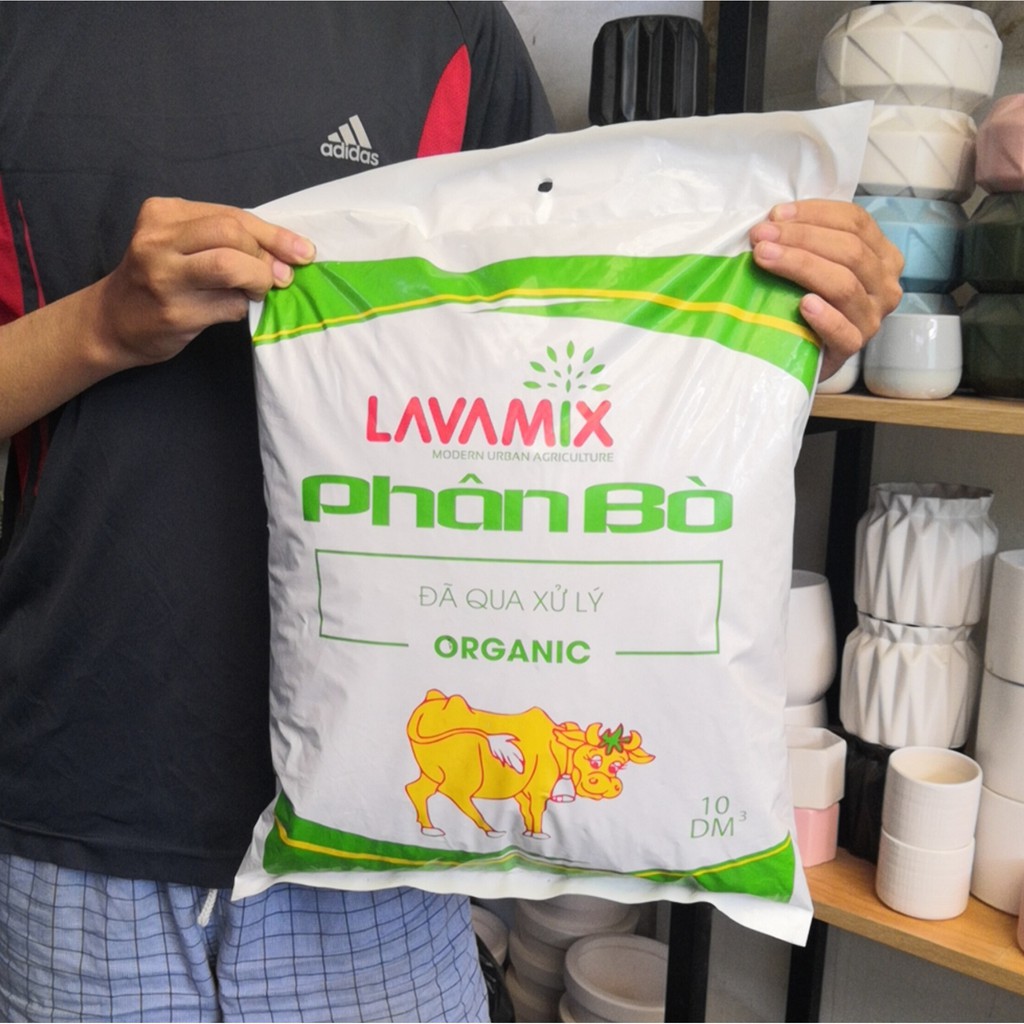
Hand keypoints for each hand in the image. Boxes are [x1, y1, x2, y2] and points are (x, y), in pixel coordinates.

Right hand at [97, 197, 315, 369]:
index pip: (231, 215)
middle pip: (232, 234)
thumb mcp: (183, 243)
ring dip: (258, 280)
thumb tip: (290, 253)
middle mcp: (158, 240)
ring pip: (231, 266)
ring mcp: (164, 277)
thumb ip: (228, 239)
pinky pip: (228, 306)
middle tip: (277, 277)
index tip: (303, 250)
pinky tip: (231, 307)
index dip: (274, 234)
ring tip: (258, 290)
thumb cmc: (159, 278)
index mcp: (163, 213)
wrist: (113, 321)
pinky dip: (242, 307)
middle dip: (265, 256)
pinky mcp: (176, 313)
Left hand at [749, 200, 902, 380]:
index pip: (855, 222)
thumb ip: (807, 241)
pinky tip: (803, 305)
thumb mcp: (815, 264)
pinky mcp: (854, 347)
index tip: (775, 215)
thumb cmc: (808, 303)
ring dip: (801, 266)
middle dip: (801, 238)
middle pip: (849, 250)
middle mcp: (884, 285)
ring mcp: (872, 318)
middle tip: (761, 237)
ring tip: (765, 258)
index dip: (814, 214)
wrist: (806, 354)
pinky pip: (843, 330)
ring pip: (844, 284)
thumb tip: (773, 220)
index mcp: (882, 256)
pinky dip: (824, 316)